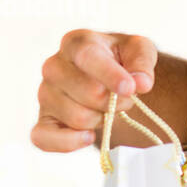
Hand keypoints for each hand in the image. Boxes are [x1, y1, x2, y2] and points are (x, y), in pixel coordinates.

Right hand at [32, 29, 157, 151]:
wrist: (109, 79)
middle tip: (124, 98)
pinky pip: (44, 138)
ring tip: (106, 108)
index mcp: (76, 43)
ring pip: (77, 117)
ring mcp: (45, 94)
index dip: (110, 74)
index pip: (87, 56)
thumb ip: (142, 62)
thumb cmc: (121, 61)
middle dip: (115, 101)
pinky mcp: (43, 120)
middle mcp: (54, 67)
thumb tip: (141, 83)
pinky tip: (89, 136)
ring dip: (101, 119)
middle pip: (88, 92)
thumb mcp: (139, 50)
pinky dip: (69, 142)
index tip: (129, 88)